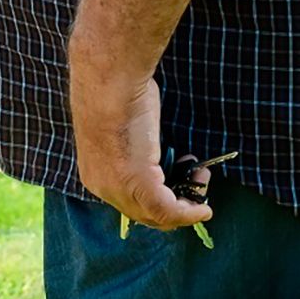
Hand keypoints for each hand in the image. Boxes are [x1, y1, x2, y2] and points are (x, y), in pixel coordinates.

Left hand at [68, 46, 211, 230]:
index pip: (128, 202)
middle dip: (175, 203)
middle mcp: (103, 188)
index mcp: (95, 174)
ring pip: (158, 215)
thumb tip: (151, 152)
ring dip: (186, 204)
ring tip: (200, 179)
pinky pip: (169, 210)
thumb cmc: (117, 93)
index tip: (178, 183)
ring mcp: (120, 189)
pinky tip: (204, 209)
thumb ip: (135, 147)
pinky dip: (190, 214)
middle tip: (196, 182)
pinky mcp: (139, 184)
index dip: (157, 197)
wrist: (110, 83)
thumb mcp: (124, 126)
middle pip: (143, 214)